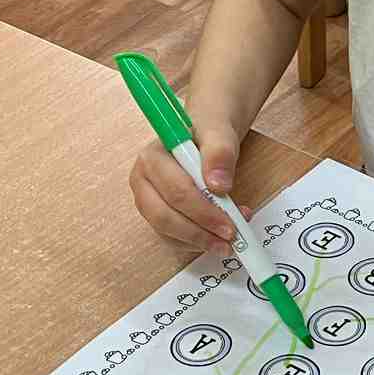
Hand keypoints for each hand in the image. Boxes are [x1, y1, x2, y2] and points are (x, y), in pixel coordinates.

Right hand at [127, 121, 241, 251]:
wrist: (207, 135)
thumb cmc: (208, 132)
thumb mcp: (219, 133)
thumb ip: (219, 153)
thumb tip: (218, 185)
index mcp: (152, 158)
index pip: (175, 192)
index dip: (203, 212)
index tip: (230, 223)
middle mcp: (143, 181)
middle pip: (165, 216)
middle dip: (200, 232)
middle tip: (230, 237)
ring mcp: (148, 200)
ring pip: (167, 231)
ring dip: (199, 240)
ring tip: (228, 242)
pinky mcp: (158, 214)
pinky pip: (174, 237)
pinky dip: (197, 242)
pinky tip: (217, 236)